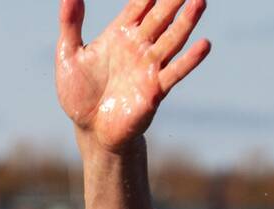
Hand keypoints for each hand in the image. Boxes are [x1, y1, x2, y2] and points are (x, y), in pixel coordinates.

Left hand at [56, 0, 209, 152]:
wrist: (90, 131)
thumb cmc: (79, 94)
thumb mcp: (68, 55)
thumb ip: (70, 24)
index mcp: (120, 34)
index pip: (140, 4)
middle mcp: (139, 46)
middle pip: (161, 16)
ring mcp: (149, 67)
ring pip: (172, 39)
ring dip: (186, 21)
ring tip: (199, 2)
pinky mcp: (155, 90)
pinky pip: (175, 72)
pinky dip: (190, 60)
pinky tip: (204, 45)